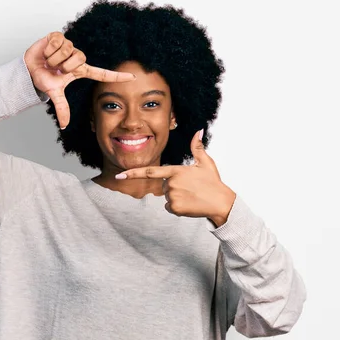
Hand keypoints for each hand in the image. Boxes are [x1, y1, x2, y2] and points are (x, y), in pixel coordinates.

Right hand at [24, 31, 135, 128]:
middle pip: (79, 58)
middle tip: (55, 69)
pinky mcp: (59, 36)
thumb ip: (62, 108)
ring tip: (49, 61)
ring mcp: (69, 46)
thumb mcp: (54, 93)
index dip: (117, 76)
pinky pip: (57, 42)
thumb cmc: (45, 78)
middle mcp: (77, 57)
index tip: (133, 77)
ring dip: (54, 58)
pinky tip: (46, 52)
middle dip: (64, 66)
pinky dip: (49, 49)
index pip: (102, 74)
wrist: (29, 68)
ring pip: (66, 50)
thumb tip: (64, 125)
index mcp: (81, 70)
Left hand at [115, 129, 236, 225]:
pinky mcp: (175, 208)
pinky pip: (169, 207)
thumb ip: (197, 147)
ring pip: (166, 197)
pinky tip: (190, 204)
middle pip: (164, 185)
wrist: (220, 202)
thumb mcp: (205, 162)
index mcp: (175, 171)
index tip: (119, 175)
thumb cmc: (213, 182)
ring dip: (177, 197)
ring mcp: (172, 196)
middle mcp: (171, 183)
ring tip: (192, 196)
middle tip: (191, 188)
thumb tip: (198, 131)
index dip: (133, 173)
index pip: (149, 171)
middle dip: (174, 187)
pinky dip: (178, 207)